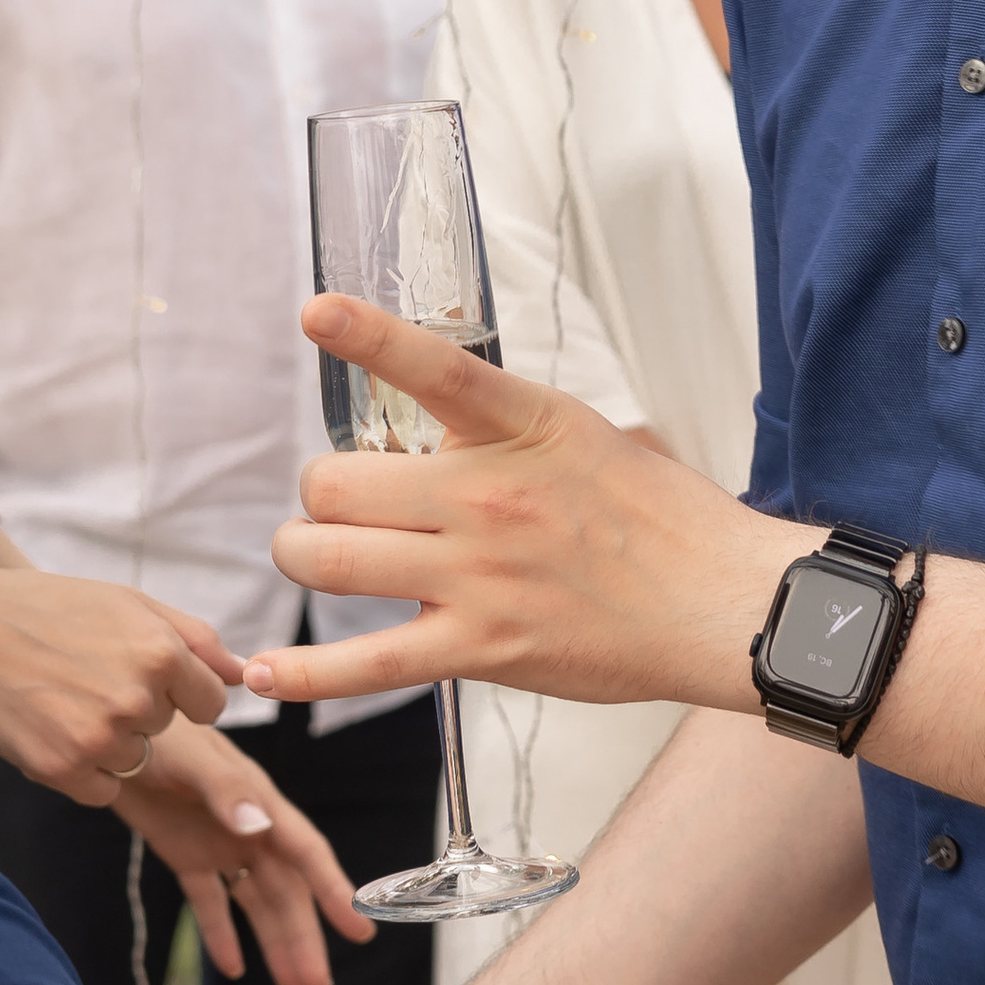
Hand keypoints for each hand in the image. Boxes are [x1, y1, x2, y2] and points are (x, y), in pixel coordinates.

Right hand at [0, 566, 242, 801]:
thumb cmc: (49, 607)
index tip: (144, 676)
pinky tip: (49, 727)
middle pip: (165, 729)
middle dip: (138, 708)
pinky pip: (101, 790)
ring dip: (108, 740)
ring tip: (64, 697)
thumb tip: (244, 675)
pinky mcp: (58, 769)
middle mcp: (135, 698)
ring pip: (133, 760)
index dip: (180, 692)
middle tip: (85, 674)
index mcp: (160, 652)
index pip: (210, 705)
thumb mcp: (129, 603)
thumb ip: (197, 640)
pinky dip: (81, 769)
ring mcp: (96, 738)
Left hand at [115, 721, 374, 984]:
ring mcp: (220, 844)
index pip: (306, 854)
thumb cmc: (159, 733)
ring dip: (273, 943)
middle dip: (304, 939)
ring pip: (254, 903)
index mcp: (261, 802)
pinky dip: (220, 934)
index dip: (333, 891)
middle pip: (284, 892)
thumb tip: (259, 831)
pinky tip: (233, 968)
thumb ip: (227, 793)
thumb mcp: (195, 758)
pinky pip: (210, 902)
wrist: (111, 732)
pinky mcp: (185, 855)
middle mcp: (249, 828)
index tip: (359, 929)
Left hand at [236, 296, 781, 716]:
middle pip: (337, 483)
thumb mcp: (593, 439)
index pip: (433, 366)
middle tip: (339, 504)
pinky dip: (301, 672)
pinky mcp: (479, 648)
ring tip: (316, 556)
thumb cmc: (666, 522)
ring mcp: (478, 575)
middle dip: (320, 494)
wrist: (721, 604)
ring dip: (304, 555)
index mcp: (524, 427)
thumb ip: (513, 430)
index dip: (366, 334)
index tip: (316, 311)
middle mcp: (488, 496)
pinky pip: (364, 663)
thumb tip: (460, 427)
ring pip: (329, 560)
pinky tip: (263, 671)